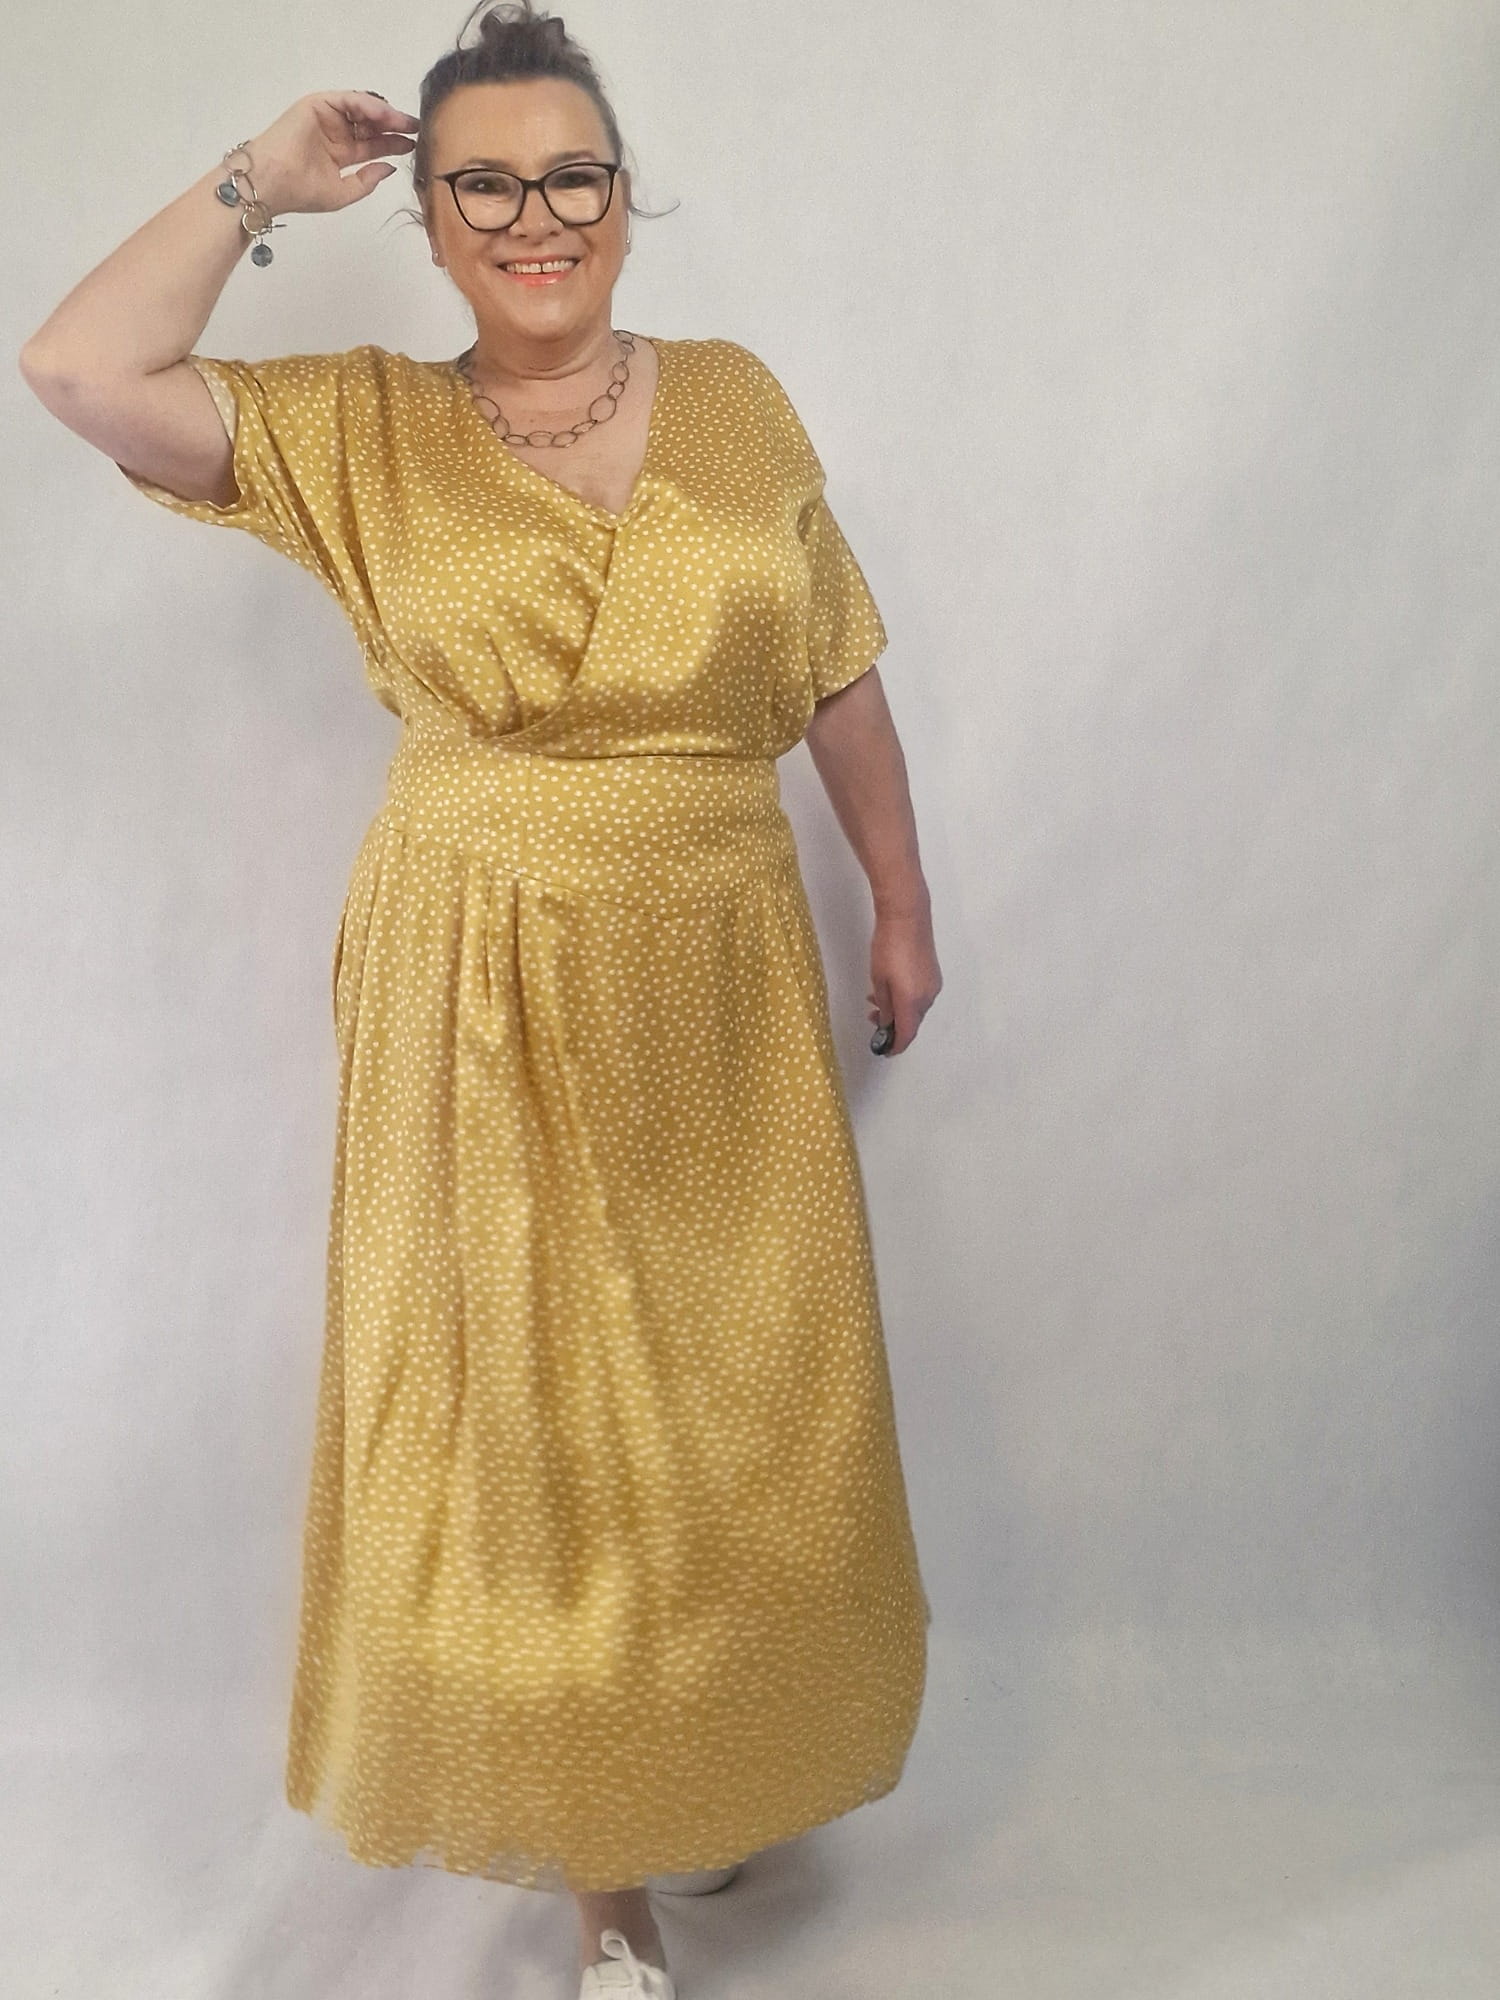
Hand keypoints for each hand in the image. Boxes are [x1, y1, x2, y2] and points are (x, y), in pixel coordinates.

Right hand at [244, 91, 419, 216]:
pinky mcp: (317, 104)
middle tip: (416, 127)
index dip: (393, 144)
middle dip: (394, 125)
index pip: (372, 145)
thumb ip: (367, 180)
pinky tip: (385, 114)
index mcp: (339, 153)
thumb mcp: (343, 192)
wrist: (272, 182)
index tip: (413, 145)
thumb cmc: (302, 191)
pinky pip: (349, 100)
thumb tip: (389, 167)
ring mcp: (326, 117)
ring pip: (362, 110)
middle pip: (370, 125)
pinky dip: (368, 104)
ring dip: (385, 114)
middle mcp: (334, 133)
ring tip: (404, 121)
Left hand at [867, 898, 941, 1055]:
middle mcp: (928, 997)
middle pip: (912, 1022)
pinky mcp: (934, 974)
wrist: (908, 917)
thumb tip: (887, 1023)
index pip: (907, 1035)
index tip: (885, 1050)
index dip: (895, 1046)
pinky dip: (906, 999)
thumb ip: (884, 1006)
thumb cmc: (888, 947)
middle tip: (872, 1020)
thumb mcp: (879, 980)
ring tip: (875, 1000)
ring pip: (915, 1008)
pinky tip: (891, 988)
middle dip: (893, 1026)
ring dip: (898, 1010)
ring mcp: (933, 985)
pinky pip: (920, 996)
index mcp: (912, 1002)